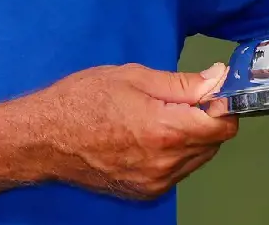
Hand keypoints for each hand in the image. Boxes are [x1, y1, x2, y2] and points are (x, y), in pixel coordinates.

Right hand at [31, 62, 236, 199]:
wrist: (45, 137)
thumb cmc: (82, 100)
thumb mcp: (132, 76)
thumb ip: (180, 83)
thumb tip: (216, 78)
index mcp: (165, 130)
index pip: (221, 125)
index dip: (223, 103)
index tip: (214, 88)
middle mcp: (165, 163)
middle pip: (212, 143)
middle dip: (207, 118)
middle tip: (183, 96)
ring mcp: (155, 182)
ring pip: (196, 159)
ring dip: (192, 136)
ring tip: (162, 113)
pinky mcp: (144, 192)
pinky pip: (176, 171)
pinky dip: (174, 152)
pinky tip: (150, 133)